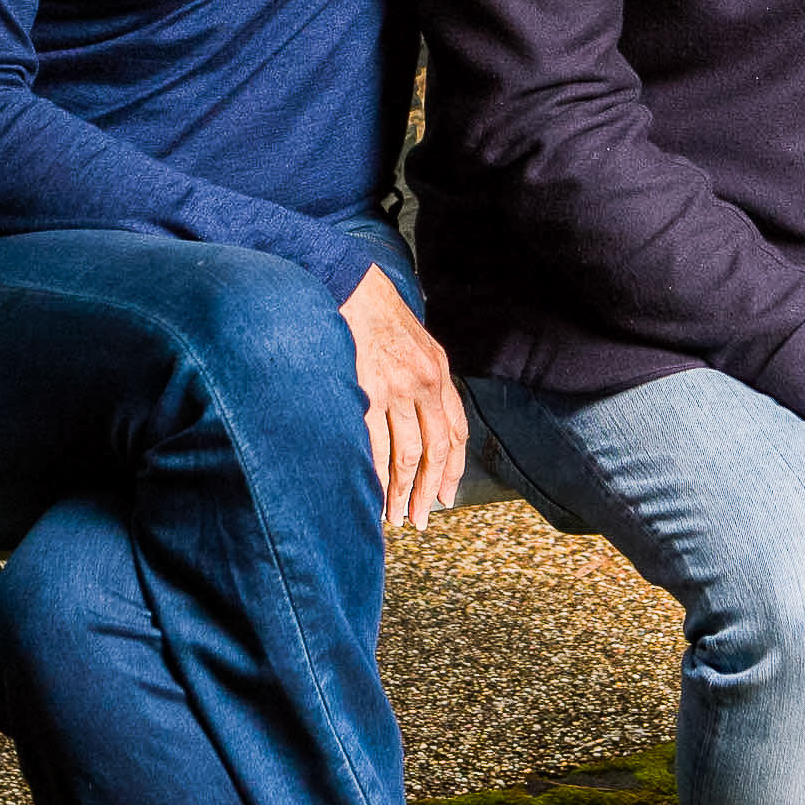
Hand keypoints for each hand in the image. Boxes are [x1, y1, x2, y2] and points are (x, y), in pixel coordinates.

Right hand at [339, 264, 468, 531]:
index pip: (455, 432)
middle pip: (434, 451)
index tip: (446, 496)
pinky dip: (375, 473)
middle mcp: (424, 383)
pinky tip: (371, 491)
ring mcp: (396, 389)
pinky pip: (374, 444)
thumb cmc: (377, 315)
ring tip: (395, 515)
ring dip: (401, 491)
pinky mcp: (366, 391)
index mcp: (438, 372)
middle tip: (422, 519)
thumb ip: (425, 380)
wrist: (350, 286)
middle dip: (428, 491)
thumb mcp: (417, 343)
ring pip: (406, 454)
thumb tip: (423, 420)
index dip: (452, 469)